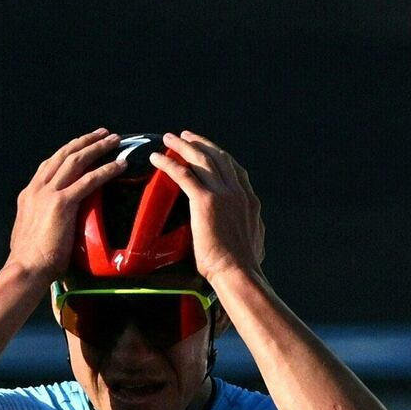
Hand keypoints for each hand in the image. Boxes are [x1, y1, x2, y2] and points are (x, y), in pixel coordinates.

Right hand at [4, 127, 119, 281]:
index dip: (67, 152)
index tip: (81, 146)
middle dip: (85, 141)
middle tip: (103, 134)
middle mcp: (37, 188)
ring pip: (76, 160)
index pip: (49, 165)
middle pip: (63, 155)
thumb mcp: (32, 232)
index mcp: (29, 194)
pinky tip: (120, 165)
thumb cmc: (30, 261)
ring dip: (97, 147)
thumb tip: (54, 226)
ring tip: (114, 141)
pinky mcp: (61, 203)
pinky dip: (106, 170)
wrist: (24, 269)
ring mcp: (48, 194)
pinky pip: (89, 180)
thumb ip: (43, 221)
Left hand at [150, 131, 266, 287]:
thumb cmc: (242, 267)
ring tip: (170, 138)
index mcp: (249, 201)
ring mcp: (223, 194)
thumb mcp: (253, 242)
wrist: (239, 273)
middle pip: (218, 157)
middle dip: (201, 144)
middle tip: (186, 136)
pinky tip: (156, 157)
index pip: (234, 170)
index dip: (220, 157)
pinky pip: (183, 174)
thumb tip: (249, 233)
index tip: (209, 150)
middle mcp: (238, 192)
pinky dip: (168, 162)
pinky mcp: (205, 201)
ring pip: (201, 159)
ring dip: (184, 146)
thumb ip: (249, 229)